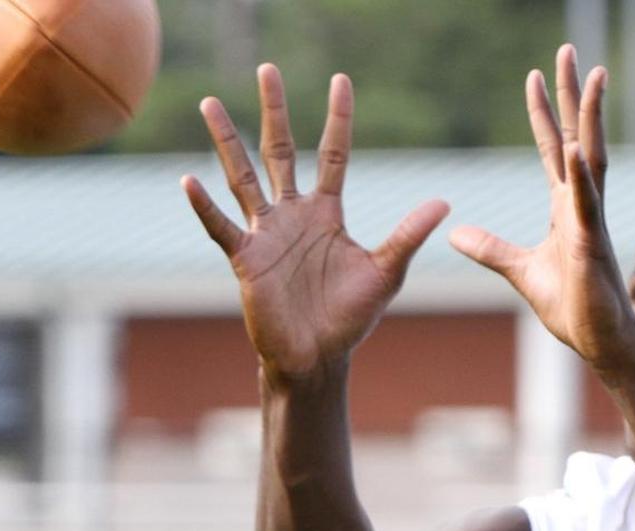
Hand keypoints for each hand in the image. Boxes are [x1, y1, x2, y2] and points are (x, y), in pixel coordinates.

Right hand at [182, 65, 448, 380]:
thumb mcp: (385, 272)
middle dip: (275, 111)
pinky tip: (190, 180)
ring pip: (242, 177)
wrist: (317, 356)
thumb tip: (443, 202)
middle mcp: (293, 215)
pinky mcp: (246, 260)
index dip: (338, 118)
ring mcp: (266, 234)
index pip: (333, 154)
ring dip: (227, 141)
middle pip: (280, 151)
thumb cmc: (350, 317)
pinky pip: (222, 227)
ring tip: (211, 103)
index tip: (340, 80)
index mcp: (327, 212)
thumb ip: (407, 236)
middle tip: (268, 69)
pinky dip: (205, 206)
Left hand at [449, 45, 634, 374]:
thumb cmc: (571, 307)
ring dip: (590, 118)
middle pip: (578, 137)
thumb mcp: (520, 271)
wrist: (598, 342)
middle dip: (573, 95)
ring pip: (592, 158)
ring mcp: (590, 222)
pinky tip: (578, 147)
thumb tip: (456, 234)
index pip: (554, 148)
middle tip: (570, 51)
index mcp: (565, 207)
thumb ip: (491, 249)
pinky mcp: (591, 248)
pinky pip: (585, 206)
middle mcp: (581, 205)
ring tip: (591, 77)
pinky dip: (582, 177)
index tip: (536, 75)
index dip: (545, 112)